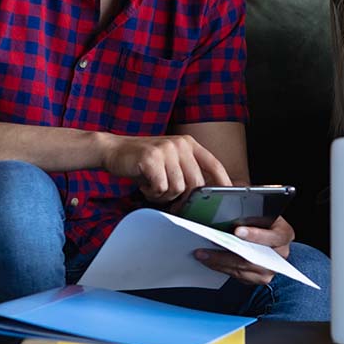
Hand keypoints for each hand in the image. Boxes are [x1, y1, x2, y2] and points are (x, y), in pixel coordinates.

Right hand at [102, 134, 230, 201]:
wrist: (113, 150)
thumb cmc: (143, 162)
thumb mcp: (170, 161)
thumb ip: (187, 173)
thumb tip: (204, 197)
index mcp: (188, 144)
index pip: (214, 164)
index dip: (224, 181)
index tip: (230, 196)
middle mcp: (180, 144)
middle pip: (196, 183)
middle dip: (184, 198)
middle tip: (169, 199)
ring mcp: (166, 149)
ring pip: (178, 189)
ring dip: (164, 195)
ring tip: (153, 186)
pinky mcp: (151, 158)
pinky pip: (161, 188)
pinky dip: (152, 193)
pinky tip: (144, 184)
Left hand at [194, 215, 294, 285]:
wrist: (270, 239)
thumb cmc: (263, 220)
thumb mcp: (263, 210)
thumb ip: (251, 207)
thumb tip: (229, 197)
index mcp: (284, 234)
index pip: (274, 236)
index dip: (256, 235)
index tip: (237, 231)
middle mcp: (281, 254)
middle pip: (255, 257)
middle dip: (230, 251)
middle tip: (211, 242)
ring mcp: (270, 269)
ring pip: (243, 269)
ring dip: (220, 261)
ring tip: (202, 252)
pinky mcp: (259, 279)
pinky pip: (238, 276)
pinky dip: (221, 267)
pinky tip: (207, 259)